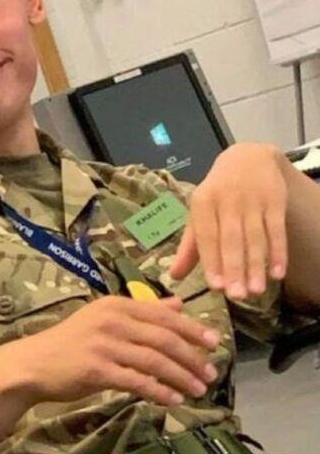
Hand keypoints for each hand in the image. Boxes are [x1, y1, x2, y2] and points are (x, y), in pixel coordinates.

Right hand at [11, 296, 219, 406]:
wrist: (36, 362)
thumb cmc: (73, 340)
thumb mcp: (106, 317)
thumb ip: (143, 310)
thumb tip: (179, 304)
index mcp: (116, 304)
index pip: (163, 315)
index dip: (192, 329)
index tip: (215, 342)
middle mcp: (112, 320)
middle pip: (163, 337)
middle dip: (192, 356)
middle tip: (210, 372)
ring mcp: (104, 344)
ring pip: (154, 360)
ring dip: (181, 377)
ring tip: (199, 389)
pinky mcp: (97, 369)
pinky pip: (137, 381)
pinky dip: (159, 391)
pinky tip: (173, 400)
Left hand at [170, 143, 288, 299]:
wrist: (248, 157)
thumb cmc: (217, 193)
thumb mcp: (200, 213)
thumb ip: (190, 246)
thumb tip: (173, 276)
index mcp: (202, 202)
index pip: (206, 236)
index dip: (211, 261)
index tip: (215, 287)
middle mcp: (226, 200)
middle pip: (231, 239)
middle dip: (234, 268)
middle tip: (237, 296)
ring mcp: (252, 200)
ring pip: (255, 237)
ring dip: (256, 265)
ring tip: (256, 291)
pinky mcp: (274, 200)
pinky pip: (277, 230)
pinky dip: (278, 252)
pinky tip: (278, 274)